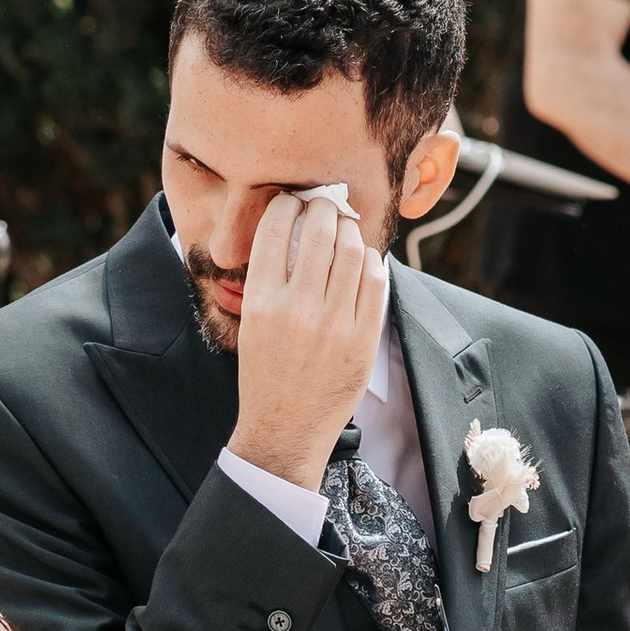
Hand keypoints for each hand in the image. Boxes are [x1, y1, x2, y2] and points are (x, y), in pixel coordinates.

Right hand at [229, 191, 389, 490]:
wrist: (285, 429)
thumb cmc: (265, 373)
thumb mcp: (253, 323)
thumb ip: (271, 279)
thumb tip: (297, 228)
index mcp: (262, 301)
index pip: (275, 228)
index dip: (287, 203)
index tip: (293, 201)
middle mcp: (298, 308)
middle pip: (320, 230)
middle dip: (324, 208)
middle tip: (325, 207)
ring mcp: (335, 324)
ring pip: (352, 251)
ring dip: (350, 231)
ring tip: (345, 229)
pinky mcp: (363, 339)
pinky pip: (376, 281)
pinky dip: (371, 261)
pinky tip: (363, 260)